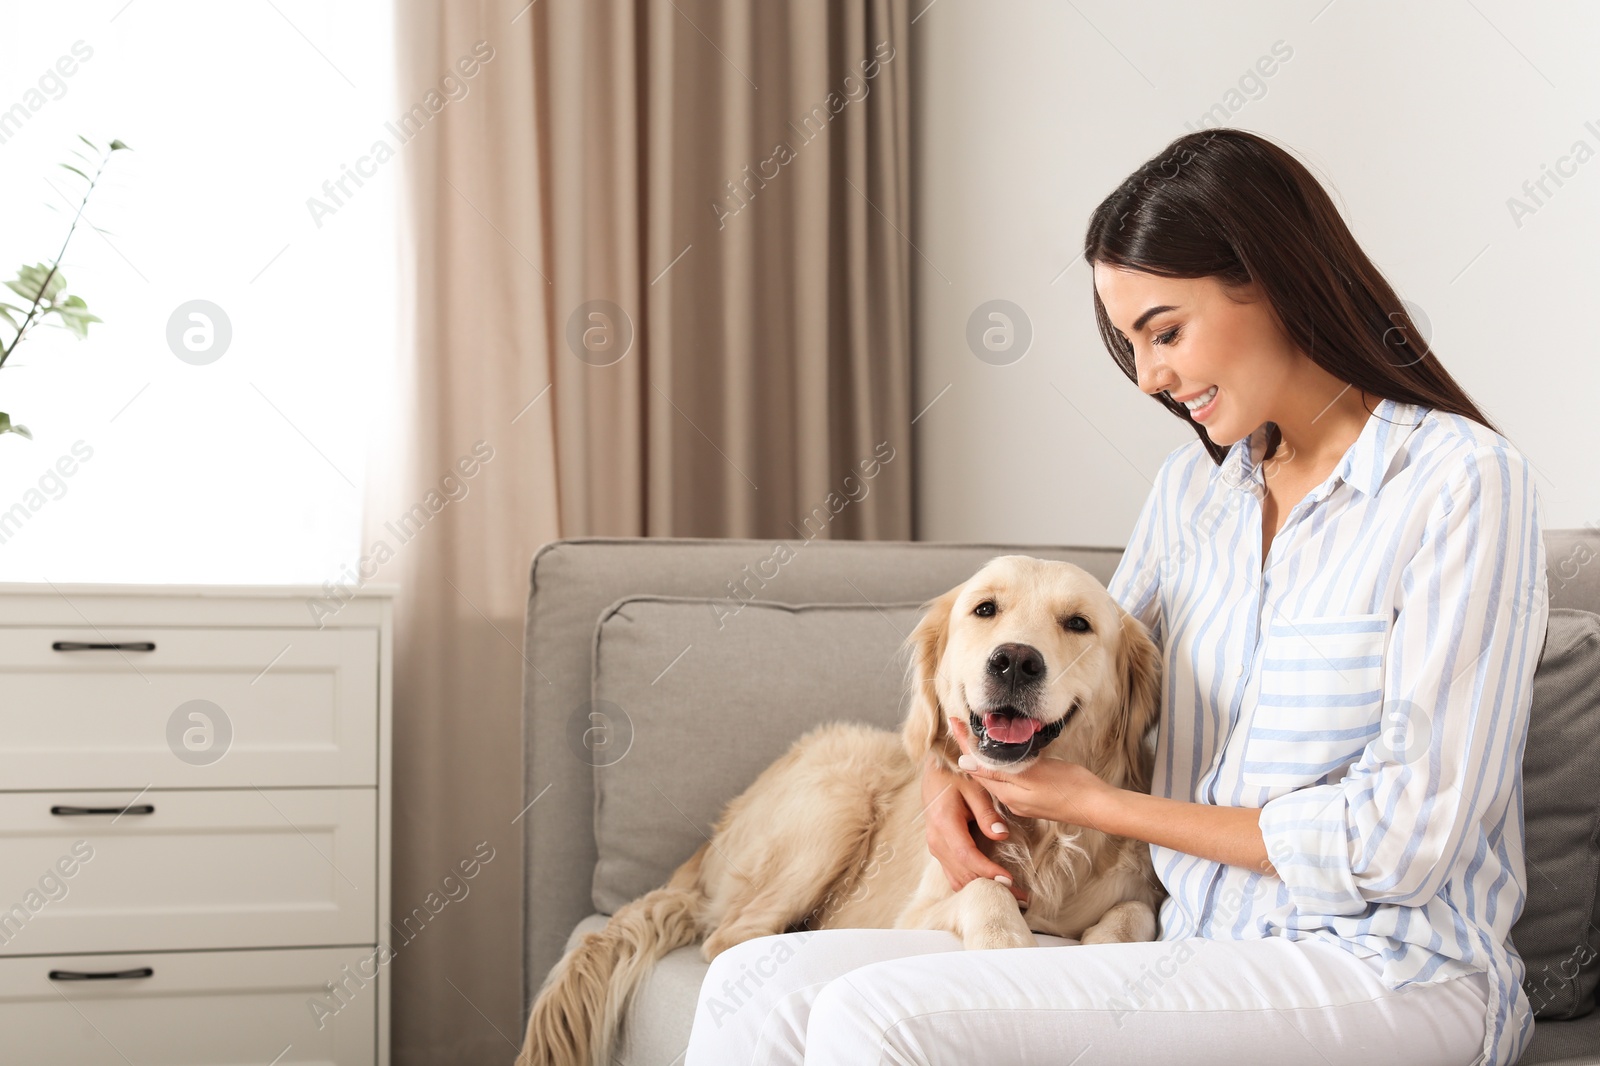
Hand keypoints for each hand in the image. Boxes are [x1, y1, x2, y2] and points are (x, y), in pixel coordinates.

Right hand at [920, 750, 1030, 906]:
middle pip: (963, 873)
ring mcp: (936, 849)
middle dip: (991, 887)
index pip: (966, 855)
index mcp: (944, 823)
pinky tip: (993, 886)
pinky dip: (974, 884)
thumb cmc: (955, 776)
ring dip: (983, 889)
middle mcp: (937, 841)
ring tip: (1011, 895)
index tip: (1009, 880)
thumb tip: (1001, 835)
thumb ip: (986, 813)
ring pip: (958, 879)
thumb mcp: (974, 787)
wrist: (932, 774)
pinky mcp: (940, 852)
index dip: (987, 871)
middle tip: (1020, 896)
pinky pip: (955, 875)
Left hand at [947, 715, 1112, 827]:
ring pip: (995, 776)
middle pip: (982, 771)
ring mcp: (1022, 802)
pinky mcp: (1033, 800)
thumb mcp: (1032, 774)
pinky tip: (1002, 758)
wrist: (1098, 807)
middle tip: (962, 725)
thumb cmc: (1069, 787)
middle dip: (970, 748)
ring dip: (984, 758)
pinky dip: (999, 766)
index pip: (975, 765)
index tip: (953, 721)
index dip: (963, 742)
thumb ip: (998, 770)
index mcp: (1006, 793)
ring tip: (976, 737)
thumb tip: (965, 764)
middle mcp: (1010, 800)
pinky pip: (1008, 781)